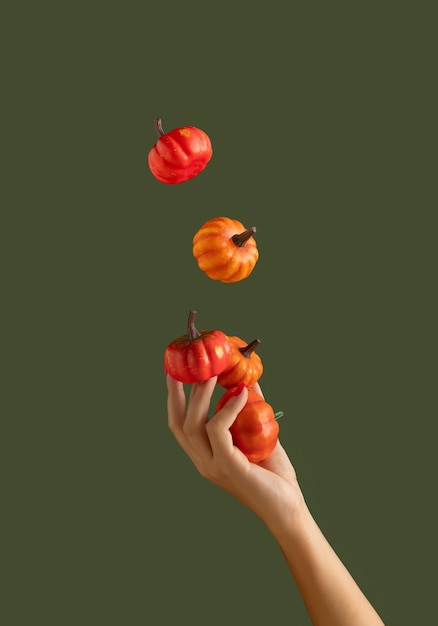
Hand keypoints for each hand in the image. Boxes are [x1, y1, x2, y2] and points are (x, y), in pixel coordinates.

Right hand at [166, 374, 304, 533]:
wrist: (288, 507)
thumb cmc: (274, 475)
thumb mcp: (258, 435)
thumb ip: (250, 410)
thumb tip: (248, 380)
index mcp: (205, 456)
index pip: (179, 425)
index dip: (174, 398)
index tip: (177, 372)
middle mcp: (203, 461)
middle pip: (178, 422)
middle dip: (177, 392)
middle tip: (188, 366)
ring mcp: (212, 466)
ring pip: (193, 425)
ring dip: (201, 395)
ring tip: (214, 373)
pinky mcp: (228, 466)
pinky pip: (218, 430)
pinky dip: (227, 409)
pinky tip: (240, 394)